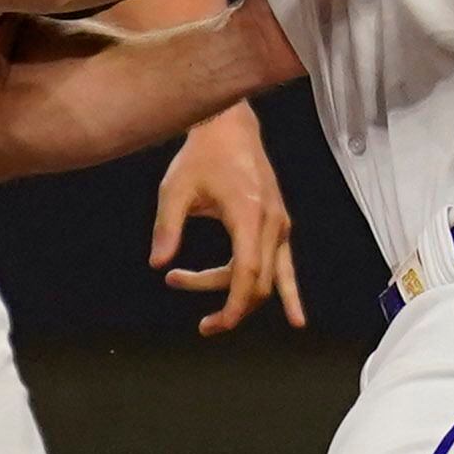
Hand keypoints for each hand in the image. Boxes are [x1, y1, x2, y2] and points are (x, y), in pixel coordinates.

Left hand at [152, 101, 302, 334]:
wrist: (231, 128)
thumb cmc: (203, 155)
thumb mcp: (175, 188)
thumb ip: (167, 227)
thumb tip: (157, 263)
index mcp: (248, 214)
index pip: (247, 272)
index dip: (234, 304)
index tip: (216, 324)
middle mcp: (271, 223)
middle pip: (257, 282)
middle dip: (230, 308)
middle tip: (200, 323)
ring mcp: (279, 226)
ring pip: (269, 279)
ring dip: (242, 301)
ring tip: (212, 319)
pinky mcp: (278, 226)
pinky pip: (285, 267)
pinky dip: (289, 294)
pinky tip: (296, 320)